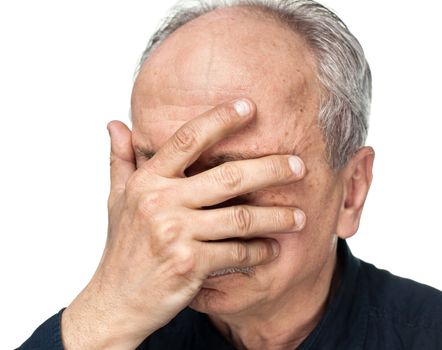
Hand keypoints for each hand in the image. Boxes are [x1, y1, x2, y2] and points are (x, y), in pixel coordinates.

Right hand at [61, 98, 306, 349]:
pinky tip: (272, 250)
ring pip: (242, 218)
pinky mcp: (189, 264)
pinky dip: (260, 252)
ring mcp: (174, 233)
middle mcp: (160, 202)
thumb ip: (121, 160)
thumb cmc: (124, 248)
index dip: (220, 119)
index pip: (187, 139)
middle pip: (229, 177)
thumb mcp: (117, 200)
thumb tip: (114, 123)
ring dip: (278, 217)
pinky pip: (238, 252)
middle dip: (272, 169)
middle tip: (301, 166)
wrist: (116, 301)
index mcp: (147, 181)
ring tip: (300, 217)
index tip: (249, 106)